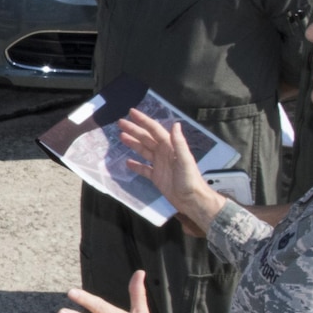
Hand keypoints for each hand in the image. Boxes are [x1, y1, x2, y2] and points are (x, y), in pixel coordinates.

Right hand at [116, 108, 226, 230]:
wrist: (192, 200)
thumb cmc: (190, 180)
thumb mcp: (185, 160)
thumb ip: (179, 143)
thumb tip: (176, 124)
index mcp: (170, 147)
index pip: (154, 130)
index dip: (143, 121)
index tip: (132, 113)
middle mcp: (164, 153)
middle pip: (146, 138)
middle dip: (134, 130)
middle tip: (121, 123)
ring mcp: (159, 164)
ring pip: (143, 150)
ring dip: (133, 143)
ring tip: (121, 136)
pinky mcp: (156, 176)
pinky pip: (144, 168)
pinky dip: (136, 165)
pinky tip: (128, 162)